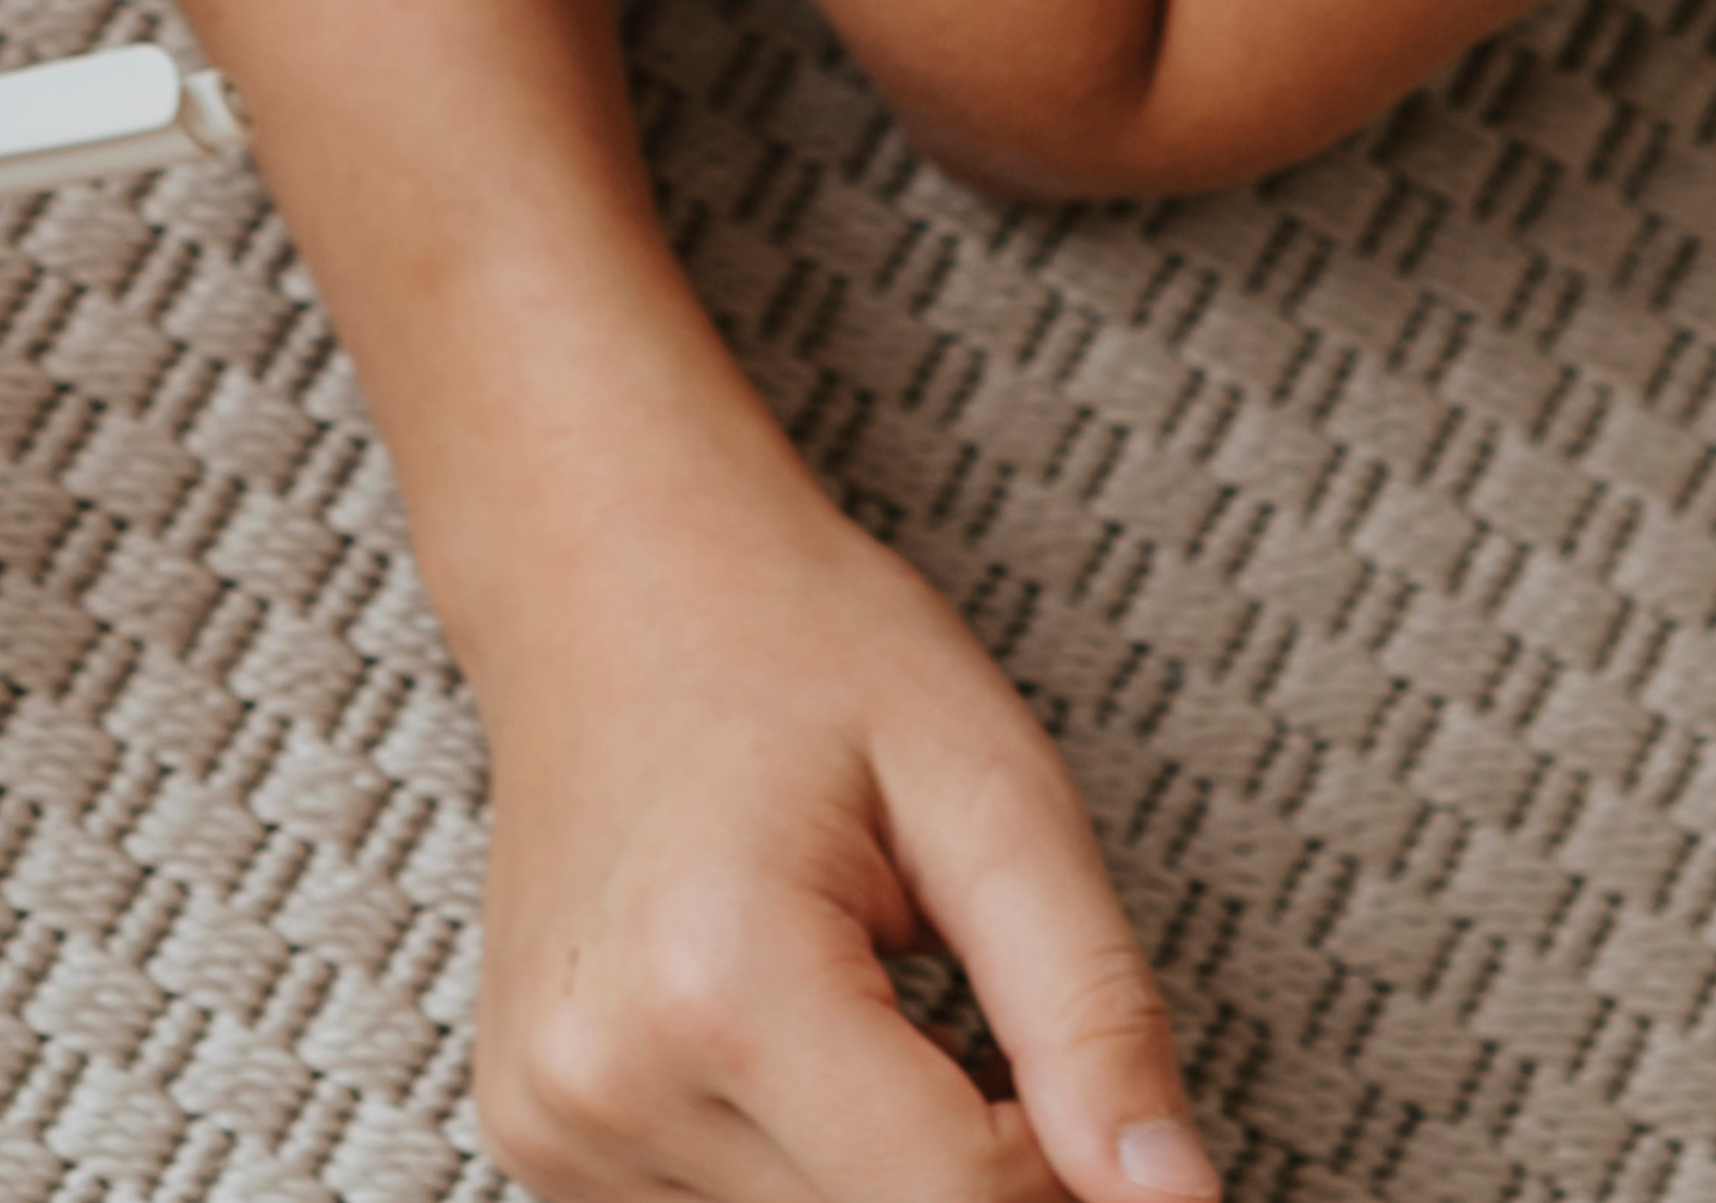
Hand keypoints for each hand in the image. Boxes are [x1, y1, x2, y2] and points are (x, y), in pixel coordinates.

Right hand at [459, 443, 1209, 1202]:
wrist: (604, 575)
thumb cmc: (797, 644)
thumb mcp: (994, 791)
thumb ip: (1092, 1013)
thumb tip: (1174, 1201)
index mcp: (715, 980)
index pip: (959, 1202)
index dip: (1067, 1161)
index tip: (1077, 1069)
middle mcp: (604, 1079)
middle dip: (982, 1163)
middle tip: (975, 1017)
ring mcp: (553, 1122)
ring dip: (892, 1168)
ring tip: (875, 1002)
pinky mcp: (541, 1138)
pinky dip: (814, 1163)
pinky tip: (805, 1039)